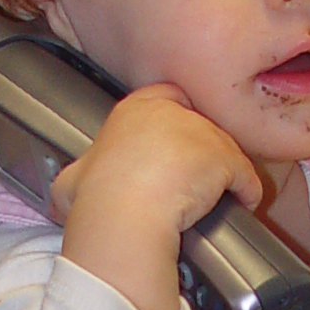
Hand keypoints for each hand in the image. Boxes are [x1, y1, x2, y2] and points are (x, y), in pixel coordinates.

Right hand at [53, 83, 261, 309]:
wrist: (124, 211)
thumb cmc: (95, 195)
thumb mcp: (71, 182)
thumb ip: (75, 179)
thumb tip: (63, 193)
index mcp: (133, 112)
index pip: (165, 97)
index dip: (174, 117)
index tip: (173, 142)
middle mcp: (171, 113)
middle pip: (198, 125)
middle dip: (200, 149)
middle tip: (198, 177)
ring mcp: (201, 134)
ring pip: (223, 149)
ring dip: (225, 172)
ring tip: (222, 195)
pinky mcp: (226, 160)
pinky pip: (244, 176)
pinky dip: (246, 190)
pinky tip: (243, 203)